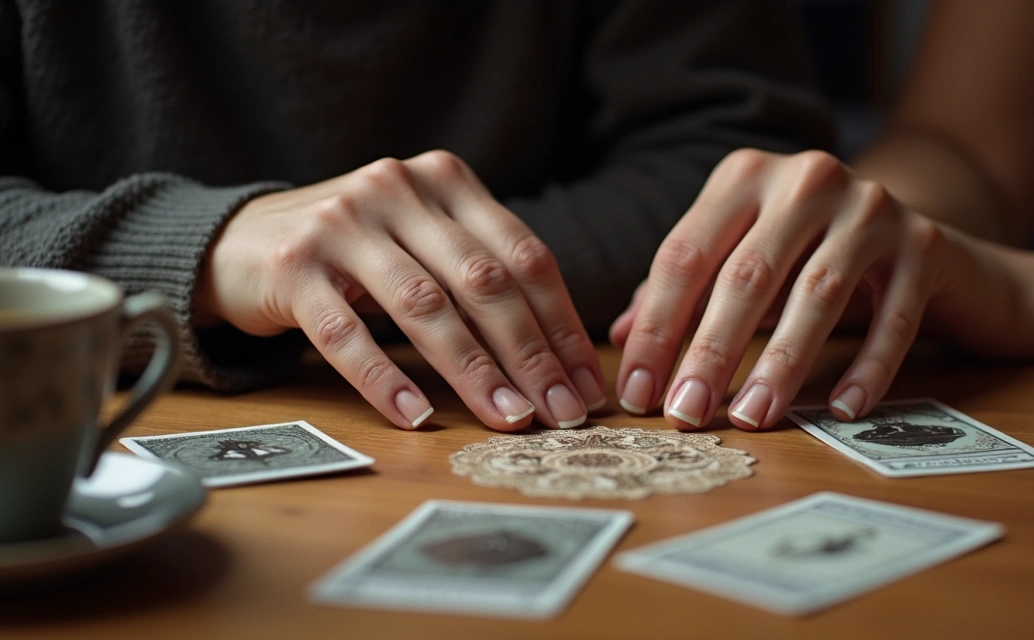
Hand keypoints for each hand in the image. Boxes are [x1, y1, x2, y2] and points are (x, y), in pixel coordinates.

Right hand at [196, 152, 606, 431]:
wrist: (239, 239)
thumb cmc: (356, 253)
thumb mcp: (422, 242)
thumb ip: (480, 276)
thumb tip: (559, 361)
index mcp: (444, 180)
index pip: (523, 256)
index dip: (561, 324)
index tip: (586, 384)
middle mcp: (396, 189)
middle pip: (483, 282)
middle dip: (530, 355)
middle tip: (560, 414)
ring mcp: (341, 224)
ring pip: (423, 308)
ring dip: (473, 372)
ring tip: (507, 420)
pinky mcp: (292, 266)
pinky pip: (348, 334)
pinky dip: (386, 381)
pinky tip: (417, 417)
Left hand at [610, 149, 1026, 429]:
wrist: (924, 240)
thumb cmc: (813, 258)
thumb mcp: (746, 262)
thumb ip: (686, 292)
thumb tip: (620, 339)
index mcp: (746, 177)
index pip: (686, 255)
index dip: (657, 328)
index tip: (636, 393)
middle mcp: (807, 179)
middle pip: (746, 275)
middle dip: (709, 352)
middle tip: (685, 414)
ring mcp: (871, 207)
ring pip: (817, 294)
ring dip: (780, 363)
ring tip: (752, 418)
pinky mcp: (925, 244)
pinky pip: (893, 317)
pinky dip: (867, 367)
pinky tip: (843, 410)